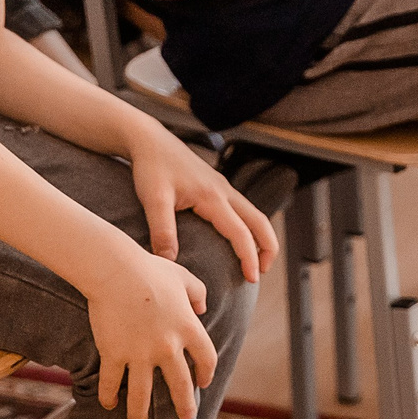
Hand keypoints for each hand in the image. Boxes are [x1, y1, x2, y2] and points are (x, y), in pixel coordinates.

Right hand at [82, 239, 216, 418]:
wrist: (115, 270)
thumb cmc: (149, 269)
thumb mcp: (182, 277)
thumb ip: (197, 292)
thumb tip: (202, 307)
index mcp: (188, 328)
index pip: (207, 359)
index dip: (207, 373)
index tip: (203, 382)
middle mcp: (167, 346)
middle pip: (180, 385)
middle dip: (183, 405)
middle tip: (184, 417)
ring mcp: (139, 353)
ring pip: (142, 395)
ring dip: (140, 414)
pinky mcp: (114, 354)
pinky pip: (110, 383)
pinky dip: (108, 396)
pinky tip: (108, 404)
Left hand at [127, 120, 276, 283]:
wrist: (150, 140)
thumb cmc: (151, 167)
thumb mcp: (153, 199)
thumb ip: (162, 230)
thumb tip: (169, 262)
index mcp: (212, 196)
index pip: (240, 232)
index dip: (249, 257)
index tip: (252, 278)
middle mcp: (223, 191)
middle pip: (259, 221)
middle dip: (267, 247)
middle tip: (262, 273)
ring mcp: (222, 187)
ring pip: (253, 214)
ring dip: (260, 237)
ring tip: (256, 261)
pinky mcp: (215, 186)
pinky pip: (241, 209)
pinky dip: (249, 226)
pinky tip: (238, 238)